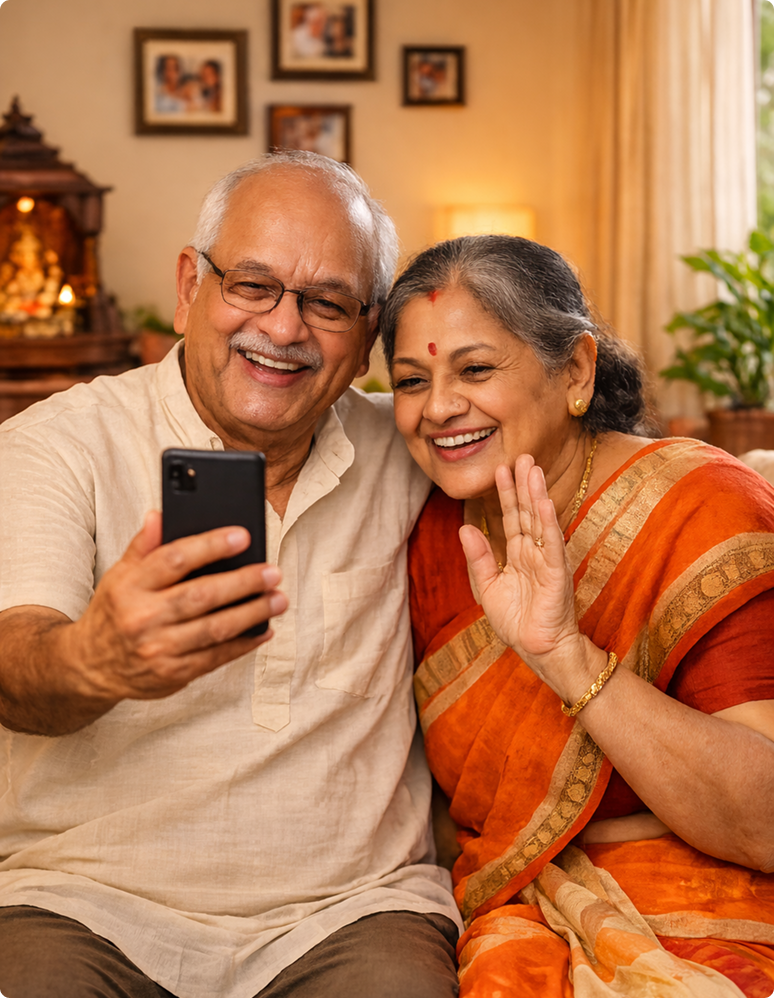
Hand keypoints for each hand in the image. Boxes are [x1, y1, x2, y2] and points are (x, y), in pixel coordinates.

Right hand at [67, 511, 286, 702]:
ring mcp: (159, 649)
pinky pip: (216, 657)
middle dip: (242, 583)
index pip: (174, 559)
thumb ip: (143, 546)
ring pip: (214, 629)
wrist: (89, 667)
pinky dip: (244, 644)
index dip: (211, 546)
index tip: (243, 536)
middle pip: (200, 596)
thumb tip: (160, 514)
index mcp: (130, 586)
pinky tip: (264, 629)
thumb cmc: (114, 611)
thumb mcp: (119, 575)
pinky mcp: (173, 675)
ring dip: (252, 614)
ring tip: (278, 599)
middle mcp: (143, 618)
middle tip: (272, 572)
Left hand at [459, 455, 591, 696]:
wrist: (537, 649)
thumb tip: (465, 528)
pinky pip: (552, 543)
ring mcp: (547, 560)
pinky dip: (548, 522)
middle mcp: (534, 552)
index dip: (506, 493)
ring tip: (533, 469)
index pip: (511, 517)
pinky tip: (543, 502)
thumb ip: (478, 557)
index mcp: (518, 554)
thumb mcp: (487, 587)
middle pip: (526, 512)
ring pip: (540, 521)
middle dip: (523, 484)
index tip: (500, 468)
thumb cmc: (516, 622)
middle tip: (521, 455)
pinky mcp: (557, 572)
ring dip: (536, 494)